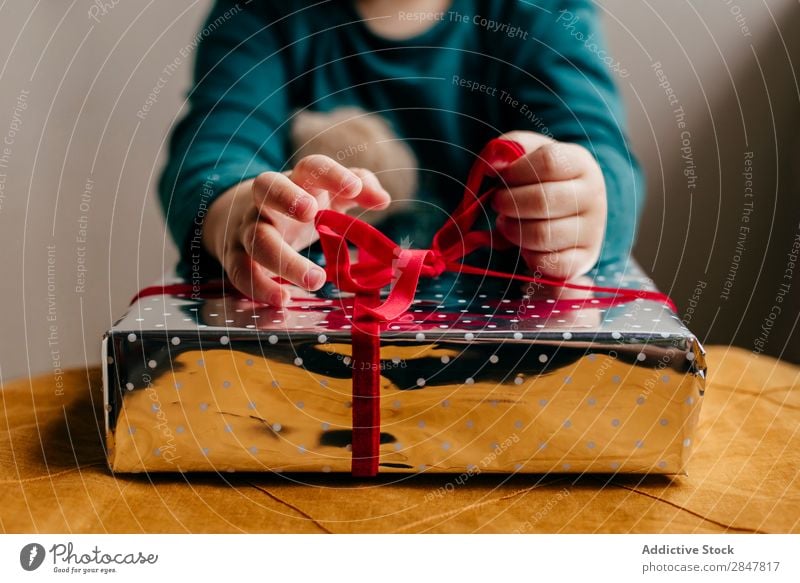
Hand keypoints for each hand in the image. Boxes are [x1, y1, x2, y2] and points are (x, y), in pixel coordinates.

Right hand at [202, 155, 390, 305]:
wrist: (239, 217)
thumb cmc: (297, 204)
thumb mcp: (326, 193)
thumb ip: (357, 188)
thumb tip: (383, 199)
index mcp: (296, 181)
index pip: (310, 167)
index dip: (331, 175)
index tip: (354, 188)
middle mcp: (266, 200)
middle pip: (267, 187)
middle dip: (286, 197)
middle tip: (310, 213)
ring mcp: (247, 227)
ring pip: (257, 239)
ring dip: (285, 260)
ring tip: (316, 281)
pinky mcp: (234, 256)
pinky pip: (241, 271)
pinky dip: (261, 286)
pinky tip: (284, 298)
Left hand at [491, 131, 606, 279]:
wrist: (570, 207)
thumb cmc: (540, 178)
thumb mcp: (527, 154)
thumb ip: (507, 149)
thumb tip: (492, 164)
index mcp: (581, 163)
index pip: (548, 162)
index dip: (516, 171)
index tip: (503, 177)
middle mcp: (593, 196)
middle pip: (543, 201)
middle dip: (509, 203)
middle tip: (498, 203)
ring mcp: (591, 229)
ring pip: (542, 234)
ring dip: (512, 230)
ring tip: (505, 223)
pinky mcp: (585, 259)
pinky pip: (548, 262)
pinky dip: (527, 255)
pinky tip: (522, 244)